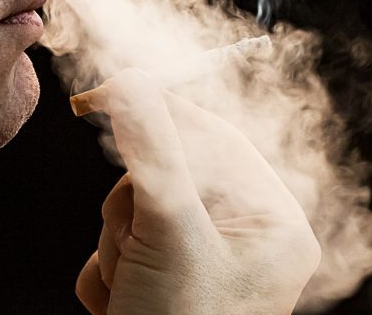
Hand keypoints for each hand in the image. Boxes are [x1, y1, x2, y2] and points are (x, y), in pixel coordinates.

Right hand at [71, 69, 320, 314]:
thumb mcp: (170, 227)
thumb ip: (152, 144)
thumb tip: (130, 80)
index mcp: (267, 219)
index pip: (208, 134)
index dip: (157, 109)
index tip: (104, 93)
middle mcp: (237, 237)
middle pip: (163, 171)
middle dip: (133, 206)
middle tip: (136, 241)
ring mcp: (194, 260)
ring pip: (131, 207)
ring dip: (116, 242)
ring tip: (131, 285)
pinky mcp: (159, 278)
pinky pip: (117, 242)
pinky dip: (106, 270)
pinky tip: (121, 304)